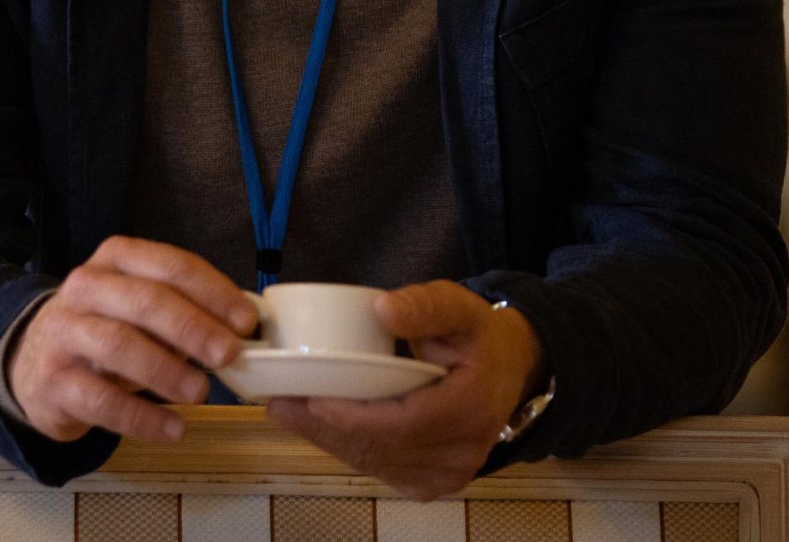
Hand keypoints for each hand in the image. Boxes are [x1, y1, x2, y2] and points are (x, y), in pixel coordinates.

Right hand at [5, 236, 257, 444]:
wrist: (31, 363)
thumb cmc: (104, 329)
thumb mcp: (137, 307)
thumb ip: (183, 310)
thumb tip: (241, 331)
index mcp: (115, 260)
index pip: (169, 265)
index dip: (213, 292)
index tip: (247, 321)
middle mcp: (85, 288)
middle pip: (143, 301)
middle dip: (192, 327)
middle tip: (229, 355)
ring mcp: (65, 334)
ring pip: (118, 345)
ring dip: (166, 370)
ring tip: (201, 393)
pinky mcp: (53, 382)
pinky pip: (101, 400)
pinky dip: (142, 417)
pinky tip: (173, 428)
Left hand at [266, 281, 540, 500]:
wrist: (510, 372)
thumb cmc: (479, 336)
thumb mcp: (461, 307)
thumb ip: (426, 305)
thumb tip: (382, 309)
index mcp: (470, 408)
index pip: (401, 423)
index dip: (352, 416)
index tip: (310, 397)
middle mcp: (461, 452)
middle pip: (379, 447)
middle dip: (324, 428)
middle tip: (277, 403)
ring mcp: (448, 475)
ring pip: (374, 462)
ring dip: (328, 441)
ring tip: (286, 412)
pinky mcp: (434, 483)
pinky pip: (381, 469)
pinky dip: (348, 449)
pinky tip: (318, 428)